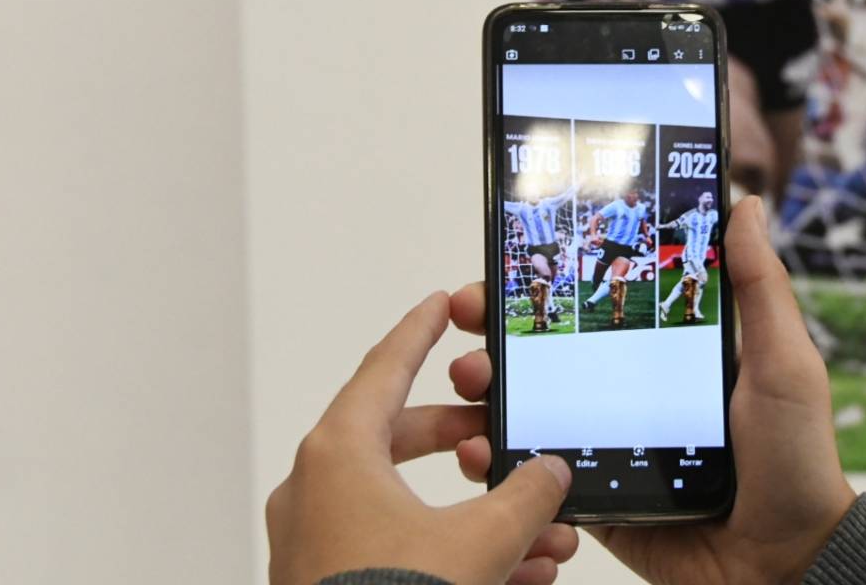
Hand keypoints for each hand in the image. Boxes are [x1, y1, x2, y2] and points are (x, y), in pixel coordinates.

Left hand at [266, 293, 580, 584]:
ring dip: (477, 515)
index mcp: (339, 452)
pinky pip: (398, 549)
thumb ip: (526, 494)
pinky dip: (452, 552)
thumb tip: (549, 472)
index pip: (386, 367)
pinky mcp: (328, 582)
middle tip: (501, 435)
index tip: (439, 307)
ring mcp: (316, 540)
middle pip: (400, 437)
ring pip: (409, 505)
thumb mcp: (484, 540)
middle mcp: (316, 488)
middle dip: (467, 442)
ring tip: (539, 538)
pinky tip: (516, 577)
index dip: (421, 333)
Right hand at [446, 197, 856, 583]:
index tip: (501, 267)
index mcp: (664, 355)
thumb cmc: (795, 461)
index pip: (592, 306)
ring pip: (526, 412)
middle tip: (470, 325)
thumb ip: (758, 287)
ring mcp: (605, 447)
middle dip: (493, 336)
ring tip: (468, 389)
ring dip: (483, 397)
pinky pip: (535, 480)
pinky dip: (499, 464)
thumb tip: (746, 205)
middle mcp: (626, 393)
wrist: (786, 562)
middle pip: (543, 354)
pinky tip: (480, 452)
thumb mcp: (782, 362)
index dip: (541, 285)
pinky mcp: (594, 500)